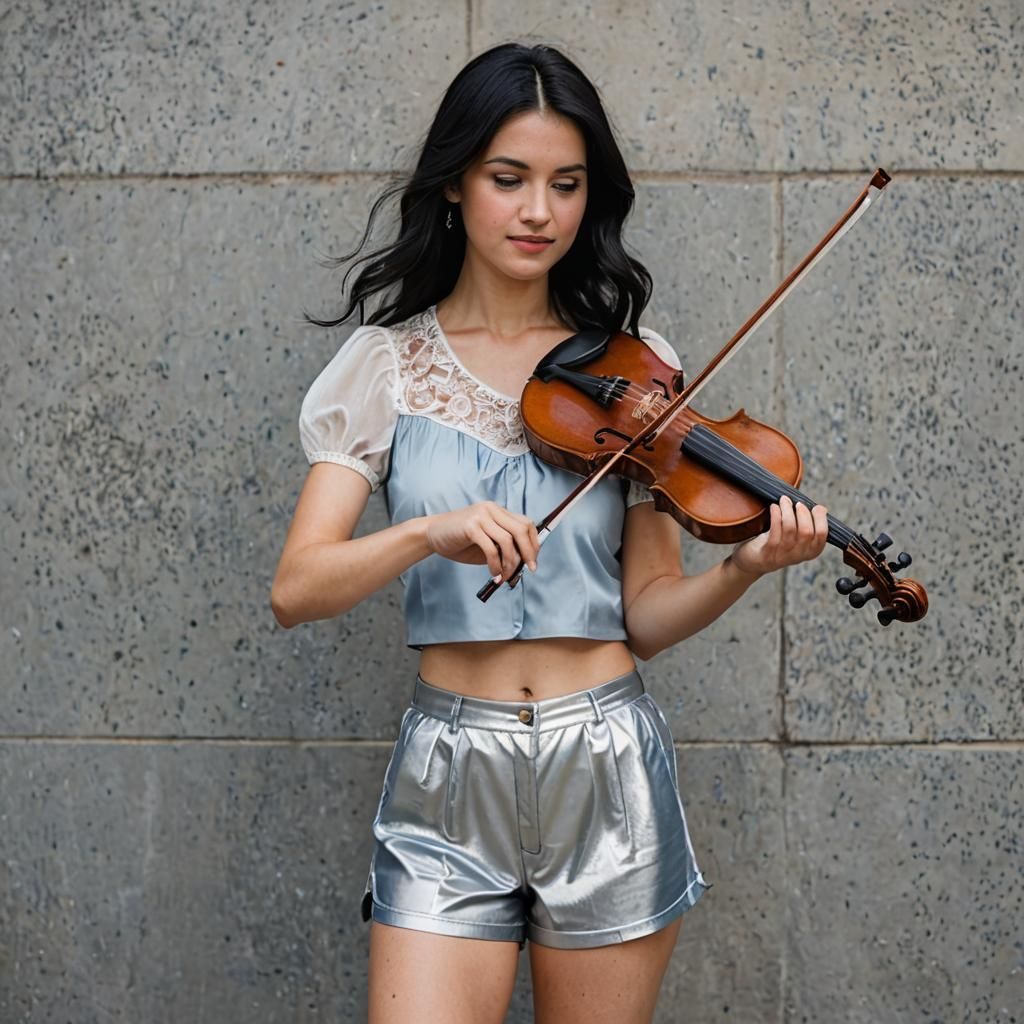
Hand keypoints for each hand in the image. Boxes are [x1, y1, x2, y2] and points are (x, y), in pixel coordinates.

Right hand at [424, 501, 539, 580]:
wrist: (431, 535)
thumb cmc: (460, 541)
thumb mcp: (487, 543)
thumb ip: (504, 548)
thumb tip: (524, 562)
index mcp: (498, 511)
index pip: (526, 523)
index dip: (533, 543)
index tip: (533, 561)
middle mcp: (491, 509)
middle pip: (521, 530)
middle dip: (528, 552)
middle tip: (529, 570)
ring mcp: (481, 516)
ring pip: (507, 540)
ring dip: (510, 563)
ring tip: (504, 576)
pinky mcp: (470, 526)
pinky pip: (491, 548)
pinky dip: (496, 564)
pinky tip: (494, 573)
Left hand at [730, 495, 828, 576]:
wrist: (752, 561)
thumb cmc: (776, 543)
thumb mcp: (796, 537)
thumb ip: (807, 525)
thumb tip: (820, 508)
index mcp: (810, 551)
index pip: (822, 534)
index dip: (820, 518)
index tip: (815, 507)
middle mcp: (799, 555)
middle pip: (807, 531)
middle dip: (802, 513)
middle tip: (796, 503)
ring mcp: (783, 555)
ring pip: (790, 528)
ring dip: (787, 510)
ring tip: (784, 500)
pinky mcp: (768, 552)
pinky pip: (774, 530)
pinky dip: (776, 515)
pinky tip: (774, 507)